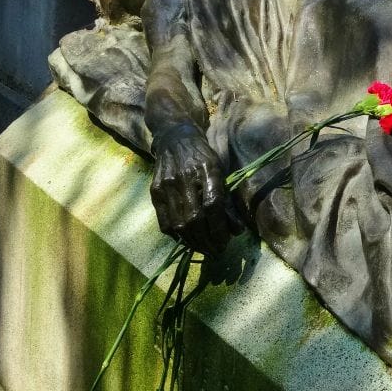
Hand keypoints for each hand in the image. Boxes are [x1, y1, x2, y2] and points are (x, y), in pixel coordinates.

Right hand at [150, 124, 237, 254]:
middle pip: (194, 219)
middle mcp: (184, 178)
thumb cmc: (204, 156)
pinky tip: (188, 240)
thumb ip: (228, 201)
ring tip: (205, 249)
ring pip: (178, 224)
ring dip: (193, 243)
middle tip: (217, 251)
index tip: (226, 241)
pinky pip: (164, 222)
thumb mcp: (221, 172)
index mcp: (206, 169)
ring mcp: (166, 185)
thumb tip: (237, 231)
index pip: (212, 206)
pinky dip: (177, 236)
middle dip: (207, 240)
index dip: (219, 228)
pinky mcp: (154, 192)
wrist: (175, 139)